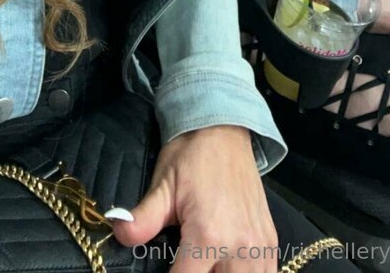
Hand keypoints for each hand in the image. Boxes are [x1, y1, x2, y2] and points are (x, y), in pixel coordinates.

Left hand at [111, 126, 277, 271]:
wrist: (223, 129)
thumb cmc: (191, 155)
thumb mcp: (163, 186)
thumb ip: (142, 219)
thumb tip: (120, 234)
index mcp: (208, 236)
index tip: (163, 268)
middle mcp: (239, 246)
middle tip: (185, 263)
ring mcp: (259, 244)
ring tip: (206, 266)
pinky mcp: (270, 239)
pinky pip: (266, 272)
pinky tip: (229, 267)